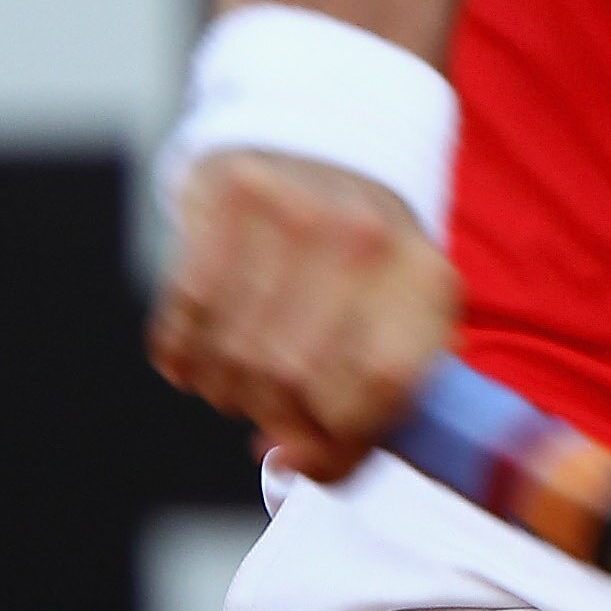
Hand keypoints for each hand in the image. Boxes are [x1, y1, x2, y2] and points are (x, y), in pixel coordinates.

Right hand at [150, 149, 459, 479]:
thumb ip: (382, 400)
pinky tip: (200, 358)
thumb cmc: (370, 262)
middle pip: (295, 381)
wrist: (329, 146)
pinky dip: (184, 359)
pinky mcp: (228, 200)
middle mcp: (364, 239)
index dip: (341, 446)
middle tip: (273, 424)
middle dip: (277, 424)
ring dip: (228, 393)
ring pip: (233, 357)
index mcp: (424, 276)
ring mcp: (292, 213)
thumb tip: (302, 464)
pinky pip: (185, 318)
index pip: (382, 387)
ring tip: (242, 383)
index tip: (314, 460)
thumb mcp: (410, 315)